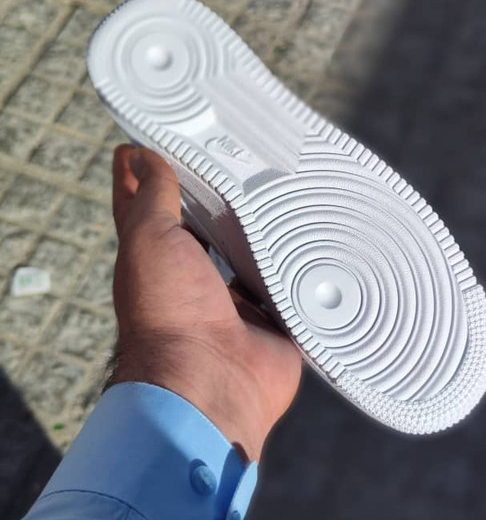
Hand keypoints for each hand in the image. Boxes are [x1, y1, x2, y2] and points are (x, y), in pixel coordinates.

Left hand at [109, 145, 301, 460]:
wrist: (211, 381)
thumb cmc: (167, 312)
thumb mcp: (149, 239)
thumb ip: (152, 197)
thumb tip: (140, 156)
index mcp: (156, 258)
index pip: (147, 204)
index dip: (146, 172)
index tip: (154, 138)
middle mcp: (192, 278)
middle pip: (205, 226)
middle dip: (215, 194)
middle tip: (235, 154)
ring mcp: (232, 299)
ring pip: (249, 251)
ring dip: (260, 228)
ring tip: (280, 186)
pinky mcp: (271, 315)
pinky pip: (287, 282)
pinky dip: (295, 265)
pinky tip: (311, 236)